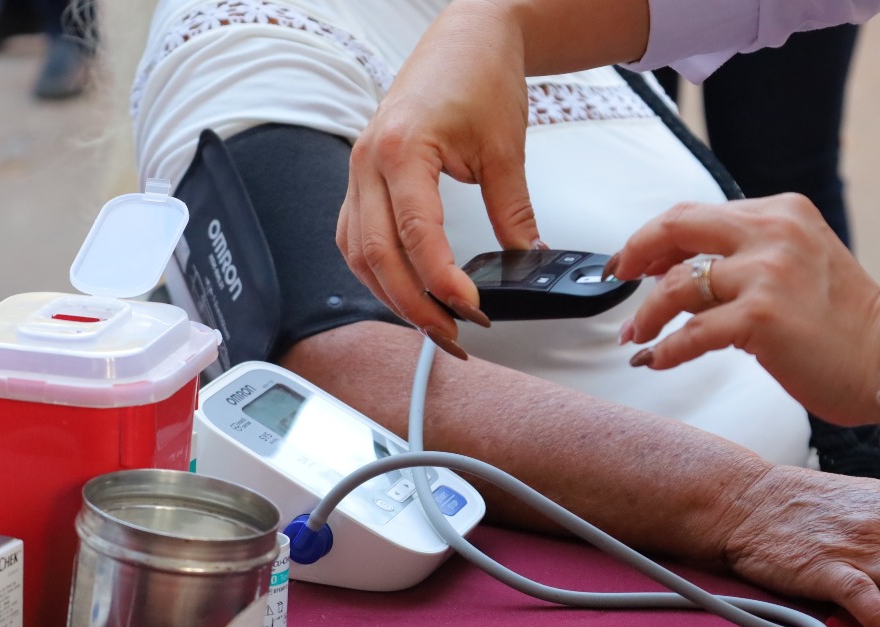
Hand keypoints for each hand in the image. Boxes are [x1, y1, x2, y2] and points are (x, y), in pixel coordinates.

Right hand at [337, 0, 538, 354]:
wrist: (465, 39)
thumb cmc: (477, 75)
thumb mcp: (505, 148)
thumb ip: (513, 212)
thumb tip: (525, 262)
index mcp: (401, 149)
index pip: (414, 234)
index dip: (440, 280)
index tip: (470, 308)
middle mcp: (368, 162)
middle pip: (377, 256)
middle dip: (415, 305)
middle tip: (453, 335)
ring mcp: (358, 172)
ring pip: (358, 254)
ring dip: (391, 296)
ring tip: (433, 324)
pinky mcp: (362, 179)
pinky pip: (354, 237)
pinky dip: (375, 271)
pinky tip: (402, 291)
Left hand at [612, 194, 879, 425]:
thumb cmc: (846, 324)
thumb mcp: (799, 264)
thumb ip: (748, 256)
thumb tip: (680, 273)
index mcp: (782, 212)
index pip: (697, 214)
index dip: (654, 236)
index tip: (632, 260)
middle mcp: (773, 233)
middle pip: (676, 228)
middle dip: (634, 253)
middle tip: (618, 280)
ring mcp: (767, 274)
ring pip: (676, 285)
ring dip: (646, 314)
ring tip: (635, 335)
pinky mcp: (761, 318)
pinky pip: (692, 332)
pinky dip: (666, 350)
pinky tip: (655, 360)